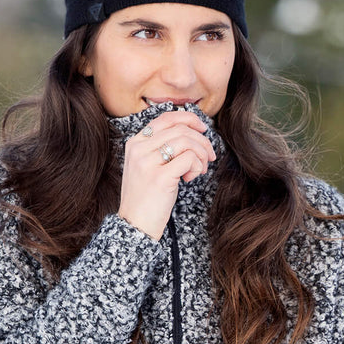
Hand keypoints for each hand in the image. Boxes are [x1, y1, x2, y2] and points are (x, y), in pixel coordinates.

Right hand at [118, 109, 216, 239]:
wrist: (135, 225)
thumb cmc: (145, 198)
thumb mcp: (147, 167)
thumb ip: (160, 148)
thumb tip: (191, 133)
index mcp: (135, 143)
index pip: (166, 118)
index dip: (189, 119)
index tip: (202, 129)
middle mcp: (139, 149)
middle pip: (180, 129)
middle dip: (201, 141)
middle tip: (208, 156)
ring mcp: (148, 162)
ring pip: (186, 141)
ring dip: (200, 155)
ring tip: (199, 170)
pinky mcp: (160, 177)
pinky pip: (188, 159)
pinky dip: (196, 167)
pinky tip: (190, 178)